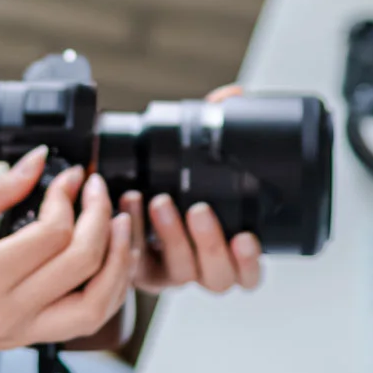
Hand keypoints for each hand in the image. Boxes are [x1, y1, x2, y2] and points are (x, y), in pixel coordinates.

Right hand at [0, 146, 136, 372]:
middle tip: (95, 187)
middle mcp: (8, 313)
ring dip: (117, 261)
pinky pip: (83, 320)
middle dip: (100, 216)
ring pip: (97, 305)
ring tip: (117, 223)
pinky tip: (103, 257)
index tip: (67, 173)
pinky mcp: (23, 339)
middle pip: (84, 265)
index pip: (53, 235)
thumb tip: (36, 162)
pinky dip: (104, 288)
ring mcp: (19, 332)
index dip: (68, 195)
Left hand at [118, 85, 263, 294]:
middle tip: (198, 210)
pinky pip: (134, 264)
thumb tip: (234, 95)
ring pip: (179, 272)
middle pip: (216, 277)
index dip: (249, 262)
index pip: (248, 273)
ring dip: (171, 236)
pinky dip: (132, 233)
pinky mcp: (133, 269)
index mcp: (225, 251)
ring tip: (158, 202)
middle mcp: (198, 266)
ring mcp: (166, 271)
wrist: (122, 201)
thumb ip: (215, 126)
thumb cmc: (172, 181)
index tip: (246, 237)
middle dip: (209, 243)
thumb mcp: (196, 157)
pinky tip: (128, 206)